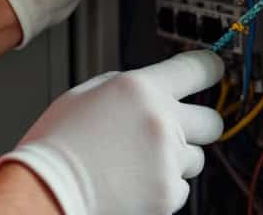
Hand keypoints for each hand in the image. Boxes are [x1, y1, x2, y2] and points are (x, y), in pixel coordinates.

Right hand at [0, 51, 224, 214]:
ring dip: (174, 160)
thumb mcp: (84, 95)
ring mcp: (166, 159)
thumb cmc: (57, 145)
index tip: (215, 70)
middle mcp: (159, 121)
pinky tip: (134, 182)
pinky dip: (163, 187)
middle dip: (200, 125)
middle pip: (212, 120)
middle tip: (181, 130)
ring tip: (138, 163)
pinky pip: (180, 188)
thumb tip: (148, 86)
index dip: (211, 68)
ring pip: (195, 158)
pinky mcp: (167, 193)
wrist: (47, 190)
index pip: (197, 69)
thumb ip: (124, 85)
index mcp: (139, 89)